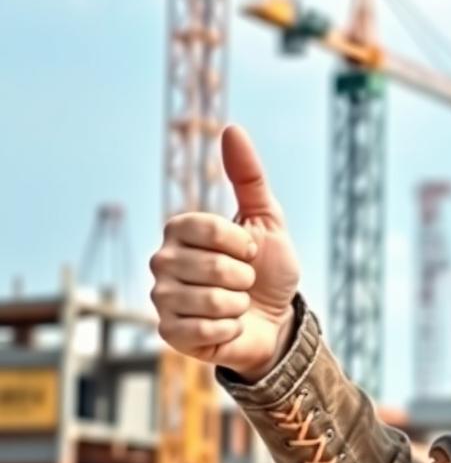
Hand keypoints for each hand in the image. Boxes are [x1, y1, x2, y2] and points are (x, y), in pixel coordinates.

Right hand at [149, 124, 301, 380]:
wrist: (276, 320)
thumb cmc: (269, 268)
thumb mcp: (267, 219)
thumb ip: (248, 176)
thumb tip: (231, 129)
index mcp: (180, 229)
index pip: (208, 228)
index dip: (241, 242)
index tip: (250, 249)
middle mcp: (162, 261)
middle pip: (210, 266)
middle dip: (243, 276)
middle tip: (244, 281)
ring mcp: (161, 298)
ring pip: (207, 299)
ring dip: (238, 304)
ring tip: (237, 303)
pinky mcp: (168, 333)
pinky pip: (202, 329)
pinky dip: (229, 329)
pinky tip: (228, 326)